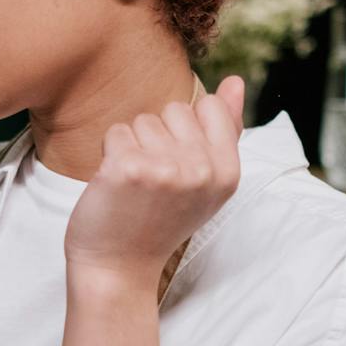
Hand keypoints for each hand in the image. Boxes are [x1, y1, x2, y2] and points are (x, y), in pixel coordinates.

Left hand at [63, 74, 245, 285]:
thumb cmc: (161, 218)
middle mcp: (203, 170)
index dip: (186, 131)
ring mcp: (166, 169)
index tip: (179, 167)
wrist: (120, 266)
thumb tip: (236, 80)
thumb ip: (224, 129)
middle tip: (154, 181)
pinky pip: (116, 133)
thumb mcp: (206, 181)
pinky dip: (110, 155)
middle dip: (158, 138)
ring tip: (136, 186)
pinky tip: (116, 186)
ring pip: (142, 121)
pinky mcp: (129, 169)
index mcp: (228, 172)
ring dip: (133, 147)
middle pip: (173, 110)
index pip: (209, 107)